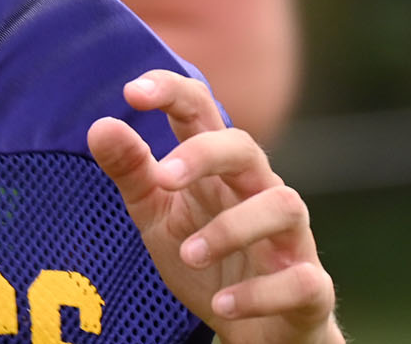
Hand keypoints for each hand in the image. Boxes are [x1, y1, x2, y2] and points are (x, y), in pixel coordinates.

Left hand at [88, 69, 341, 343]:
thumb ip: (133, 173)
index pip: (202, 112)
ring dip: (233, 228)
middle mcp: (260, 192)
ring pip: (283, 206)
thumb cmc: (205, 261)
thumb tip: (100, 125)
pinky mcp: (310, 286)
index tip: (133, 91)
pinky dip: (261, 293)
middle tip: (164, 179)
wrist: (255, 329)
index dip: (172, 92)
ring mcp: (291, 238)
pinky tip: (221, 304)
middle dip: (205, 154)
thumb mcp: (158, 217)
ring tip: (189, 255)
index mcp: (219, 170)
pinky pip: (300, 280)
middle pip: (245, 148)